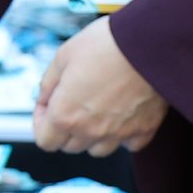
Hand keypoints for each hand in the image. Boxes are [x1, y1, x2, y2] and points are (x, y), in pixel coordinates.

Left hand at [33, 19, 168, 156]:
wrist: (150, 42)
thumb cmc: (105, 45)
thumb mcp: (63, 56)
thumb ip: (48, 84)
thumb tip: (44, 100)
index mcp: (65, 114)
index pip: (45, 141)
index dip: (42, 122)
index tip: (49, 107)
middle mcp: (91, 131)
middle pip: (70, 146)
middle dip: (66, 127)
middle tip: (74, 101)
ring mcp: (119, 134)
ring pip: (98, 150)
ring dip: (94, 134)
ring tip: (99, 108)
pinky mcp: (144, 130)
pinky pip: (129, 145)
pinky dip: (124, 134)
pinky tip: (123, 114)